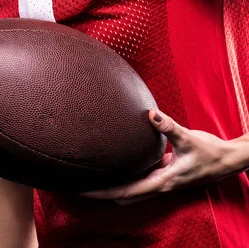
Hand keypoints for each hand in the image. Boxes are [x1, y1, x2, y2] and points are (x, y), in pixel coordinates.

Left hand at [81, 109, 248, 204]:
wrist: (227, 160)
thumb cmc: (210, 152)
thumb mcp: (189, 138)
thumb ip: (169, 126)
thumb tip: (150, 113)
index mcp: (162, 182)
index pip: (126, 191)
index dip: (104, 192)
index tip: (84, 191)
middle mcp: (159, 184)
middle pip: (125, 194)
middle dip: (104, 192)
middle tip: (80, 185)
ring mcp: (162, 180)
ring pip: (132, 188)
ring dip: (114, 186)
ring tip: (94, 177)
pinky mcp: (166, 172)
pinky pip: (141, 178)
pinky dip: (127, 176)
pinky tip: (119, 166)